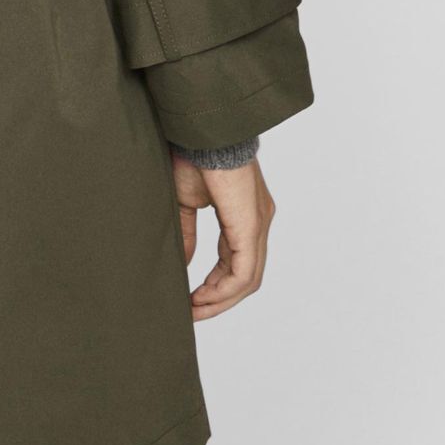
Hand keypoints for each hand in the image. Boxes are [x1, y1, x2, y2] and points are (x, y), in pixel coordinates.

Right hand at [169, 154, 274, 319]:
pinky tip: (202, 296)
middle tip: (193, 312)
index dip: (216, 286)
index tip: (192, 299)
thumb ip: (188, 234)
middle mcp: (259, 222)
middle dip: (219, 299)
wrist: (201, 132)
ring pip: (248, 278)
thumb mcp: (186, 203)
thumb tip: (185, 264)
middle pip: (246, 277)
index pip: (238, 262)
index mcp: (245, 216)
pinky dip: (224, 289)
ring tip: (195, 308)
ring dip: (221, 299)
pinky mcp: (251, 225)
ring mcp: (259, 223)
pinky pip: (244, 270)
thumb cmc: (193, 156)